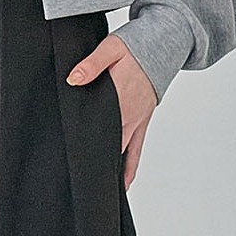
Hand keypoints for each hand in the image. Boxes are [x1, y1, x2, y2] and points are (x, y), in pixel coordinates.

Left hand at [66, 35, 157, 189]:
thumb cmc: (136, 44)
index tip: (70, 161)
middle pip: (109, 146)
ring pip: (123, 153)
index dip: (83, 144)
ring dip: (112, 171)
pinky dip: (130, 167)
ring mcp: (138, 121)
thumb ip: (91, 63)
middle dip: (94, 163)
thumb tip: (73, 79)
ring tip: (98, 191)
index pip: (97, 126)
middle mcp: (129, 115)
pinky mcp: (143, 122)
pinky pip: (137, 150)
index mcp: (118, 96)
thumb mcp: (111, 47)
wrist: (165, 44)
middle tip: (78, 185)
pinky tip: (124, 184)